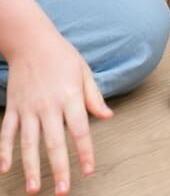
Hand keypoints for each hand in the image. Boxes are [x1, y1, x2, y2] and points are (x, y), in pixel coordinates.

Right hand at [0, 27, 112, 194]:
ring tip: (34, 189)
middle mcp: (48, 105)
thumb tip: (107, 116)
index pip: (80, 129)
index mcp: (70, 96)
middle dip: (59, 168)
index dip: (84, 151)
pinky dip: (4, 150)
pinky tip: (5, 168)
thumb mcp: (83, 71)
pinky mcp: (13, 107)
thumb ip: (93, 96)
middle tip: (62, 191)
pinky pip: (6, 132)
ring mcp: (28, 107)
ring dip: (31, 167)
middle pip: (54, 142)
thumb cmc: (62, 56)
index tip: (88, 170)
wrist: (32, 41)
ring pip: (28, 143)